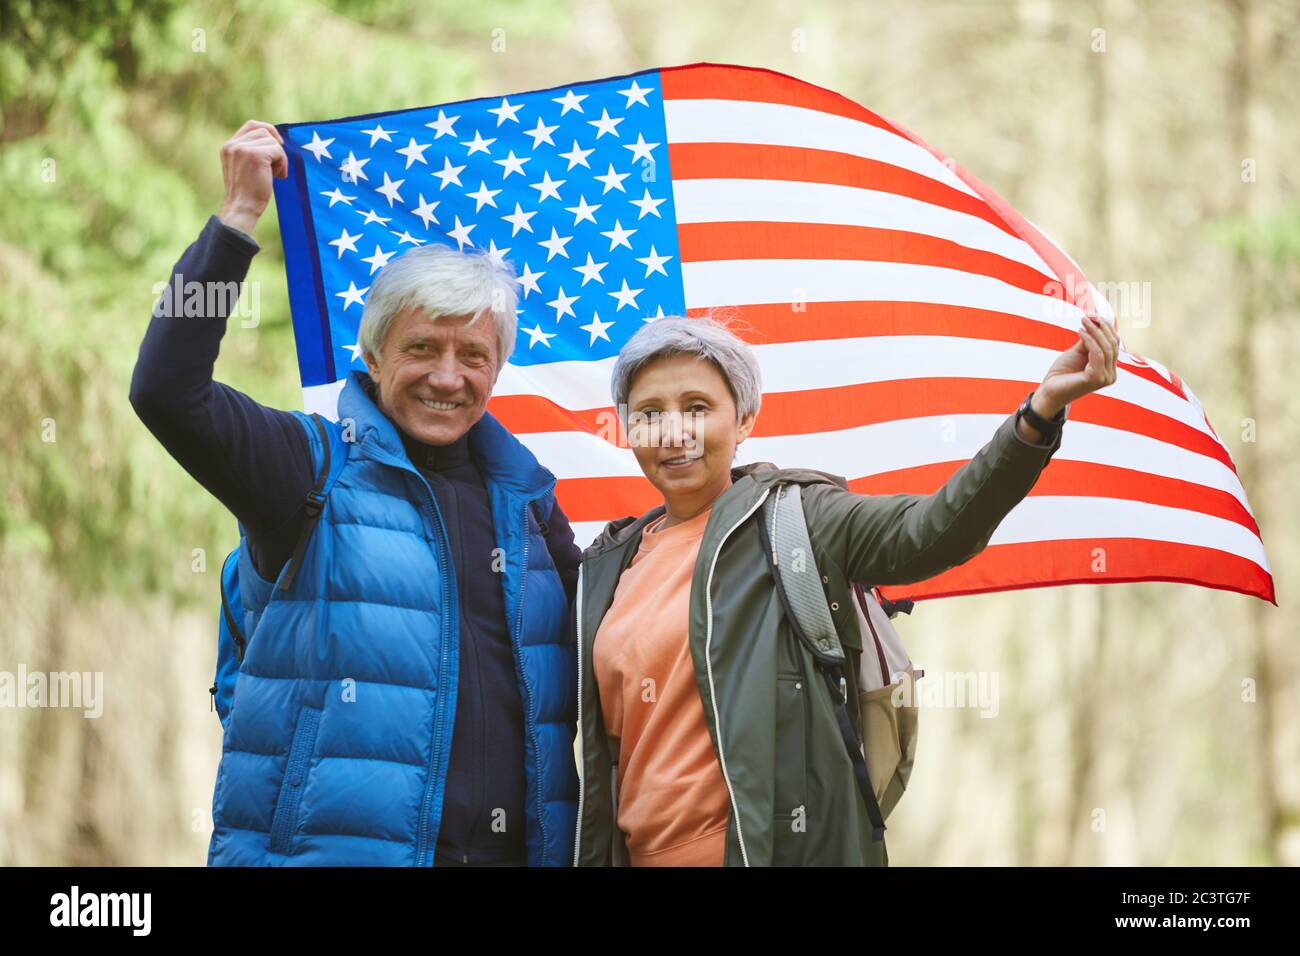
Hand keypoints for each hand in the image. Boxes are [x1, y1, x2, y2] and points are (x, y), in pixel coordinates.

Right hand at [217, 120, 287, 235]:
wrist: (242, 208)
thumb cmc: (247, 193)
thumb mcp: (244, 167)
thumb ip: (252, 152)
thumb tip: (276, 140)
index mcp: (228, 146)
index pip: (251, 125)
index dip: (268, 131)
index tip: (278, 144)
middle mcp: (233, 145)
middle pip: (264, 131)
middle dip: (276, 147)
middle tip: (276, 167)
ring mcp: (242, 149)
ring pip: (272, 141)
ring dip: (280, 158)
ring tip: (275, 174)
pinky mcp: (255, 155)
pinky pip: (278, 151)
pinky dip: (283, 164)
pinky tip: (278, 177)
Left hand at [1033, 310, 1120, 417]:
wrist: (1049, 390)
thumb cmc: (1062, 373)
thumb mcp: (1078, 352)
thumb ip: (1089, 340)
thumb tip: (1095, 322)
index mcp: (1109, 369)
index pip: (1114, 344)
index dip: (1106, 328)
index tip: (1094, 315)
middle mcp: (1111, 374)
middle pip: (1112, 344)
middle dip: (1101, 327)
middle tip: (1089, 315)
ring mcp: (1105, 378)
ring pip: (1105, 347)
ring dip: (1095, 331)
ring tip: (1083, 321)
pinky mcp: (1097, 378)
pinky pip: (1097, 353)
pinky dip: (1089, 340)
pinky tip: (1080, 331)